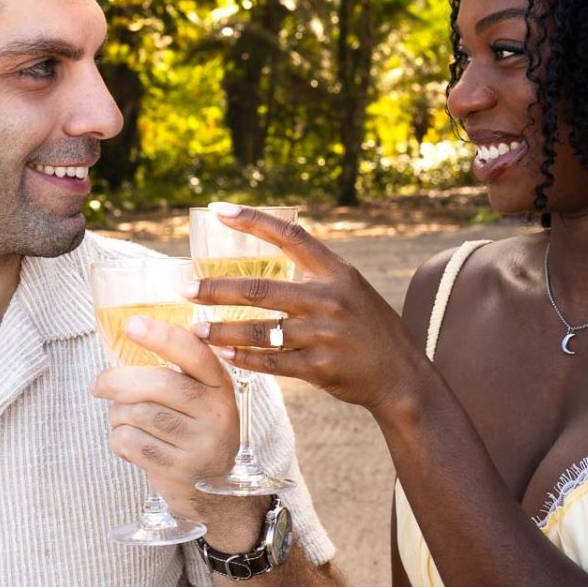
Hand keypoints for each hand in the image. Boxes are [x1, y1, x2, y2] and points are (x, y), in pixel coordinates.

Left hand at [90, 315, 238, 519]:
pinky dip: (118, 438)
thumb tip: (134, 330)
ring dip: (117, 414)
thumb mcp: (203, 397)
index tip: (131, 325)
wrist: (214, 490)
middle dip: (119, 381)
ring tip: (120, 417)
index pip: (194, 354)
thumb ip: (180, 369)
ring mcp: (200, 444)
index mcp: (220, 385)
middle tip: (97, 384)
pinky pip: (131, 443)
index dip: (162, 337)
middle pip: (160, 385)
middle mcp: (216, 413)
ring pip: (139, 414)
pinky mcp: (178, 469)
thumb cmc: (196, 430)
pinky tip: (126, 440)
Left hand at [185, 203, 415, 415]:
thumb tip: (278, 247)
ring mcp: (325, 335)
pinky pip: (272, 362)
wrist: (402, 376)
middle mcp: (329, 299)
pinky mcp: (320, 368)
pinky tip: (223, 356)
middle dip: (216, 289)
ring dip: (222, 331)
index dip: (252, 220)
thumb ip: (316, 274)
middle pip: (260, 288)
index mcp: (336, 272)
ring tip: (196, 331)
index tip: (218, 209)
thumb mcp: (352, 289)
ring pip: (260, 330)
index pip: (290, 235)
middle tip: (185, 289)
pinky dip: (244, 359)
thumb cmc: (371, 330)